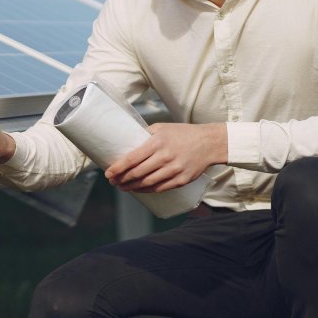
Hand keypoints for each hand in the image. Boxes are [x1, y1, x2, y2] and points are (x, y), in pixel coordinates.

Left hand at [105, 122, 227, 192]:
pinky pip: (160, 188)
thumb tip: (126, 141)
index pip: (132, 158)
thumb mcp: (162, 128)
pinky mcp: (182, 180)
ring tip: (122, 187)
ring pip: (147, 183)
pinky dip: (146, 190)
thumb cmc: (182, 133)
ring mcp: (174, 170)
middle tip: (112, 181)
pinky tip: (138, 189)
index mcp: (158, 143)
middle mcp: (165, 157)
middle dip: (122, 179)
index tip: (108, 173)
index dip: (118, 168)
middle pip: (138, 173)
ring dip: (131, 187)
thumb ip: (144, 134)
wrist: (209, 143)